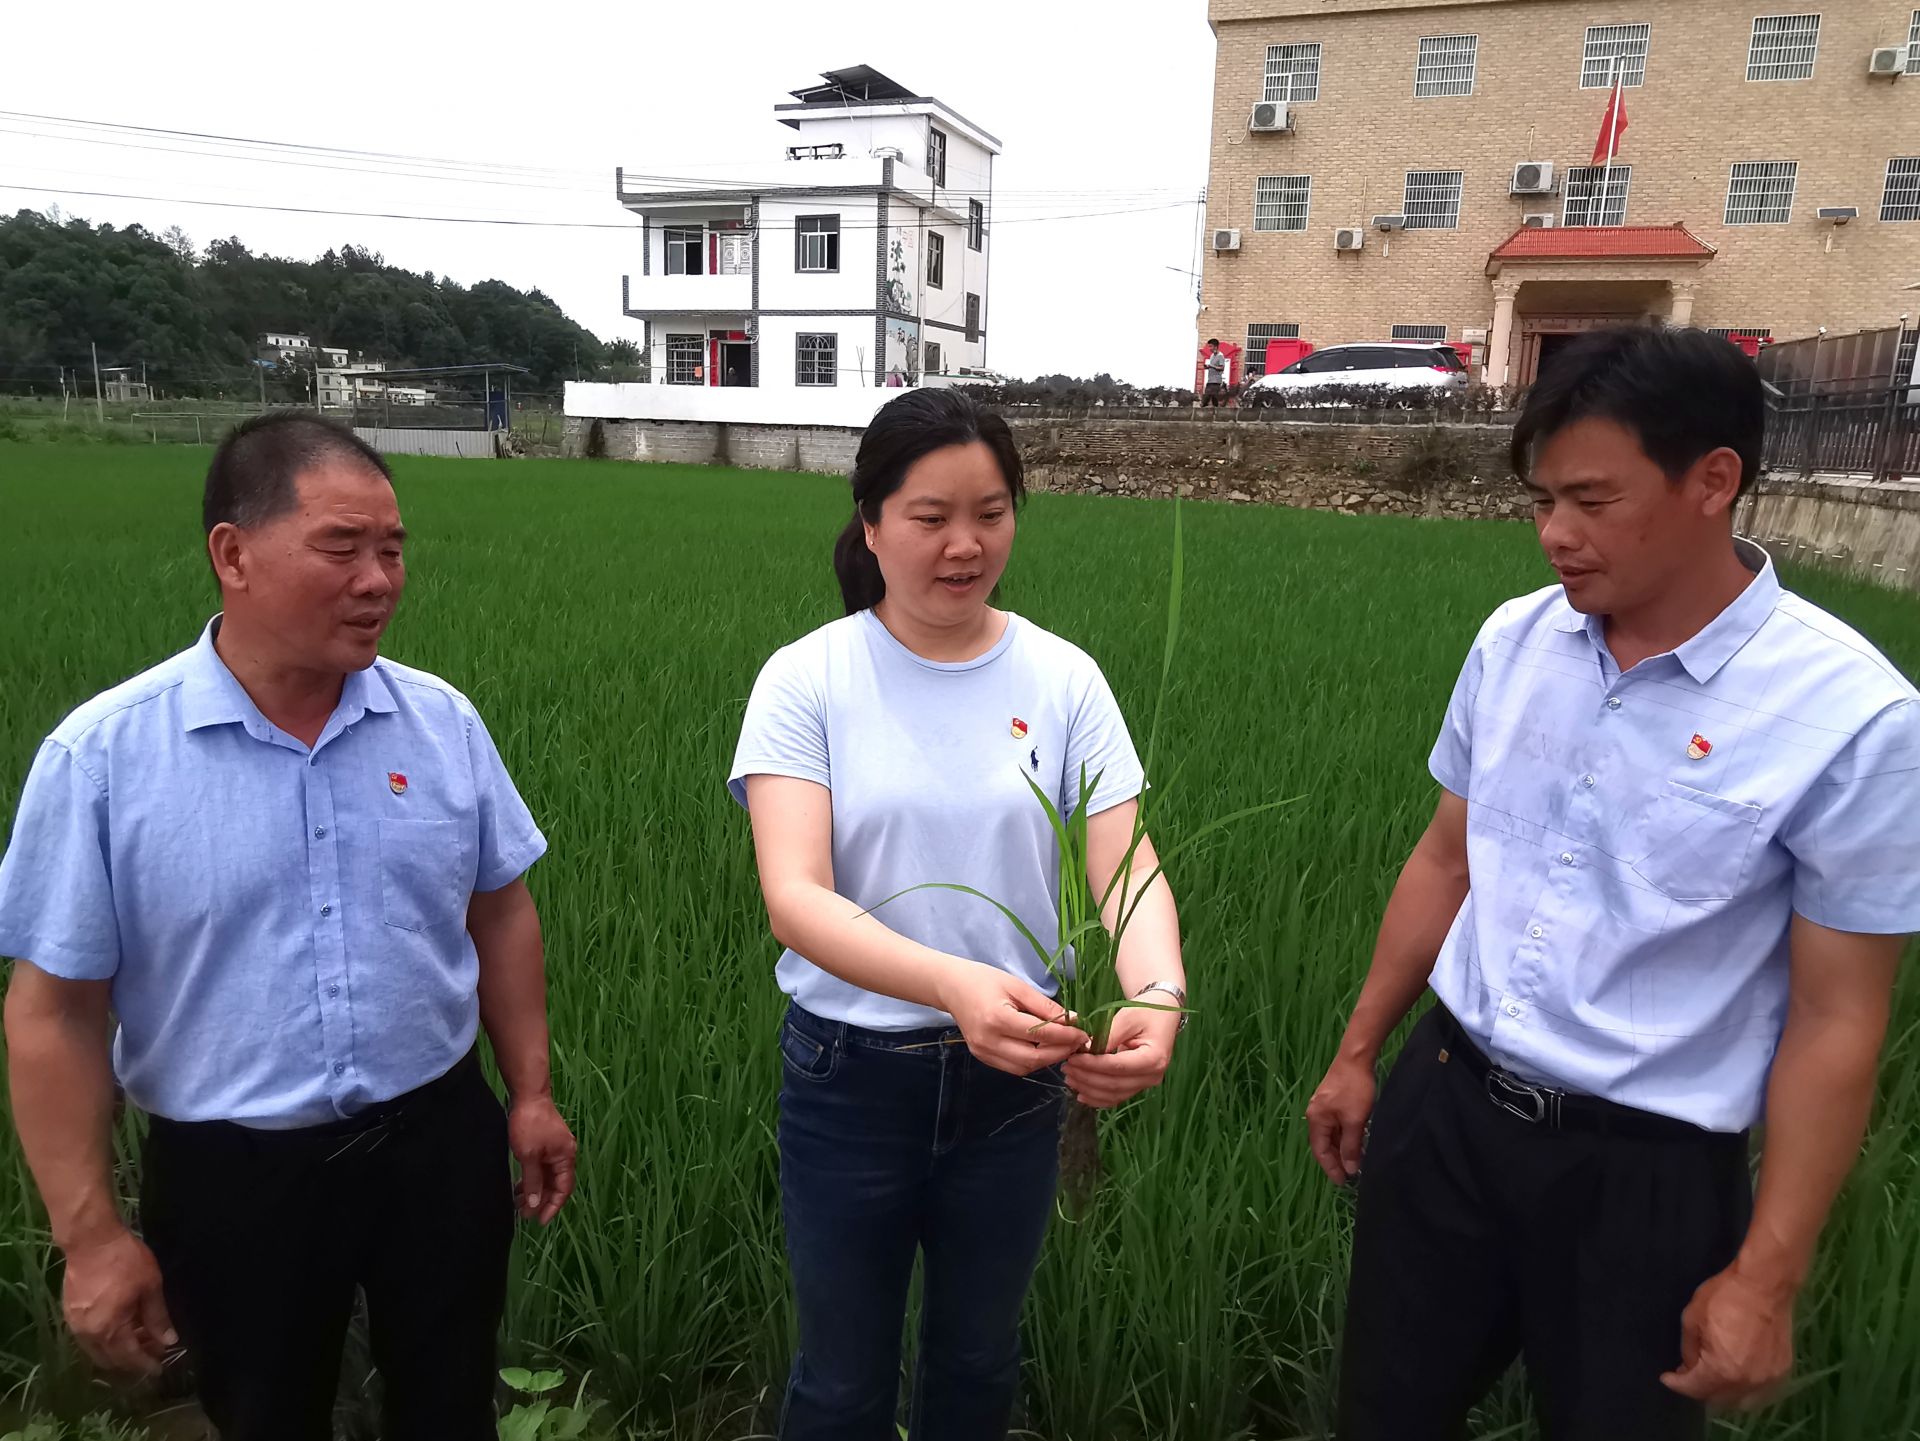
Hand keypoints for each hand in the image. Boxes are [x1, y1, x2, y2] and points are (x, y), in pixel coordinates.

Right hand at [61, 1227, 175, 1376]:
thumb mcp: (150, 1287)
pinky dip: (107, 1339)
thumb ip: (158, 1317)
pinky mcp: (70, 1315)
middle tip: (154, 1350)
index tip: (160, 1369)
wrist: (91, 1241)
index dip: (146, 1365)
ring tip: (142, 1337)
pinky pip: (89, 1338)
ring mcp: (75, 1326)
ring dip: (119, 1350)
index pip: (130, 1358)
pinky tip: (123, 1326)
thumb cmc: (125, 1261)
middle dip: (133, 1360)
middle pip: (111, 1360)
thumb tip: (168, 1341)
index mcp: (109, 1329)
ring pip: (98, 1351)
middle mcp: (88, 1334)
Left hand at [507, 1094, 576, 1224]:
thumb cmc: (529, 1124)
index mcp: (565, 1157)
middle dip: (541, 1201)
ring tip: (518, 1203)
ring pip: (546, 1176)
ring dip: (535, 1190)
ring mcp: (554, 1148)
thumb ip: (533, 1181)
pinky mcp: (545, 1143)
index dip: (553, 1206)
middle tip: (524, 1214)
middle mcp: (564, 1154)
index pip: (563, 1189)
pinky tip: (519, 1185)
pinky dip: (532, 1178)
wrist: (528, 1095)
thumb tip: (535, 1204)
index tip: (540, 1220)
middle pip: (555, 1184)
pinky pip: (541, 1167)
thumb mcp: (528, 1156)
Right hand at [937, 961, 1086, 1076]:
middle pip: (1033, 1058)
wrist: (951, 987)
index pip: (1039, 1034)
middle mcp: (988, 1041)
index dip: (1065, 1036)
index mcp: (997, 1019)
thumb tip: (1072, 1020)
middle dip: (1059, 1053)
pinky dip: (1032, 1061)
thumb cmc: (984, 980)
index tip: (1083, 1033)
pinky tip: (1043, 1049)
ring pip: (1024, 1067)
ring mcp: (983, 1052)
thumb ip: (1044, 1006)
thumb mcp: (1016, 986)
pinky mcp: (982, 1057)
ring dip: (1047, 1059)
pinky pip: (1013, 1067)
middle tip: (1077, 1043)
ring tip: (1063, 1046)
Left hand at [1063, 1000, 1178, 1108]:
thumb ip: (1108, 1035)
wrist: (1162, 1016)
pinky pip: (1117, 1097)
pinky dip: (1098, 1098)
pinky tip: (1082, 1094)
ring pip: (1114, 1095)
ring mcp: (1147, 1083)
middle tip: (1066, 1066)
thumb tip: (1087, 1050)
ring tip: (1070, 1078)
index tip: (1073, 1058)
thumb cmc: (1146, 1012)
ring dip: (1089, 1089)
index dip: (1092, 1065)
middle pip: (1114, 1084)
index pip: (1117, 1066)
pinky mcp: (1139, 1085)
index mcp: (1154, 1057)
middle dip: (1086, 1078)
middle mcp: (1153, 1075)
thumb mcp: (1127, 1017)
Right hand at [1306, 1054, 1375, 1183]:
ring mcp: (1324, 1106)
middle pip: (1324, 1143)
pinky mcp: (1334, 1100)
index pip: (1320, 1151)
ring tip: (1357, 1161)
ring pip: (1332, 1134)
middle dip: (1337, 1159)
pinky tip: (1357, 1141)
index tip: (1344, 1182)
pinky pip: (1337, 1125)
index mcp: (1316, 1119)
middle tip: (1352, 1174)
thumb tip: (1350, 1168)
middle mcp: (1316, 1114)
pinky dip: (1345, 1136)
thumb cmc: (1354, 1089)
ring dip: (1342, 1148)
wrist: (1356, 1058)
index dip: (1331, 1168)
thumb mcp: (1355, 1120)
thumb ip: (1351, 1146)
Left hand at [1661, 1262, 1794, 1408]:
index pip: (1695, 1389)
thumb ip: (1689, 1350)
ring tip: (1710, 1378)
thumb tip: (1689, 1367)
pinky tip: (1735, 1378)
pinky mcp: (1782, 1372)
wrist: (1764, 1284)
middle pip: (1718, 1399)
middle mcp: (1748, 1383)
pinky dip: (1745, 1391)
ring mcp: (1768, 1380)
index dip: (1677, 1384)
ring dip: (1723, 1394)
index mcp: (1723, 1370)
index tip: (1667, 1377)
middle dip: (1699, 1390)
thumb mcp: (1692, 1319)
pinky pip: (1760, 1393)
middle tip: (1688, 1375)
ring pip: (1741, 1402)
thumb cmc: (1724, 1297)